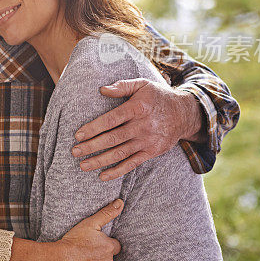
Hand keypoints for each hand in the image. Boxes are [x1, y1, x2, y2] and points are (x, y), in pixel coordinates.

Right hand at [46, 199, 122, 260]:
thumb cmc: (73, 241)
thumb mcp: (90, 223)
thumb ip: (106, 213)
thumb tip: (120, 202)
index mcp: (109, 248)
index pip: (114, 245)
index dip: (105, 243)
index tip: (95, 241)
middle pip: (108, 258)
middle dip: (100, 254)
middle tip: (86, 250)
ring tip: (81, 259)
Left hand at [71, 79, 203, 180]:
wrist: (185, 114)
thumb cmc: (158, 96)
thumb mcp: (142, 85)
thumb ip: (122, 86)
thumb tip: (101, 90)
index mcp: (137, 108)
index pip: (111, 120)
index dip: (93, 128)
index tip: (78, 135)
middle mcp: (142, 126)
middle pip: (113, 139)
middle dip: (91, 146)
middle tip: (74, 152)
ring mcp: (148, 141)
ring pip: (120, 153)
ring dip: (100, 161)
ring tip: (83, 165)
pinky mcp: (152, 152)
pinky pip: (132, 164)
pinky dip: (117, 171)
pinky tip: (103, 175)